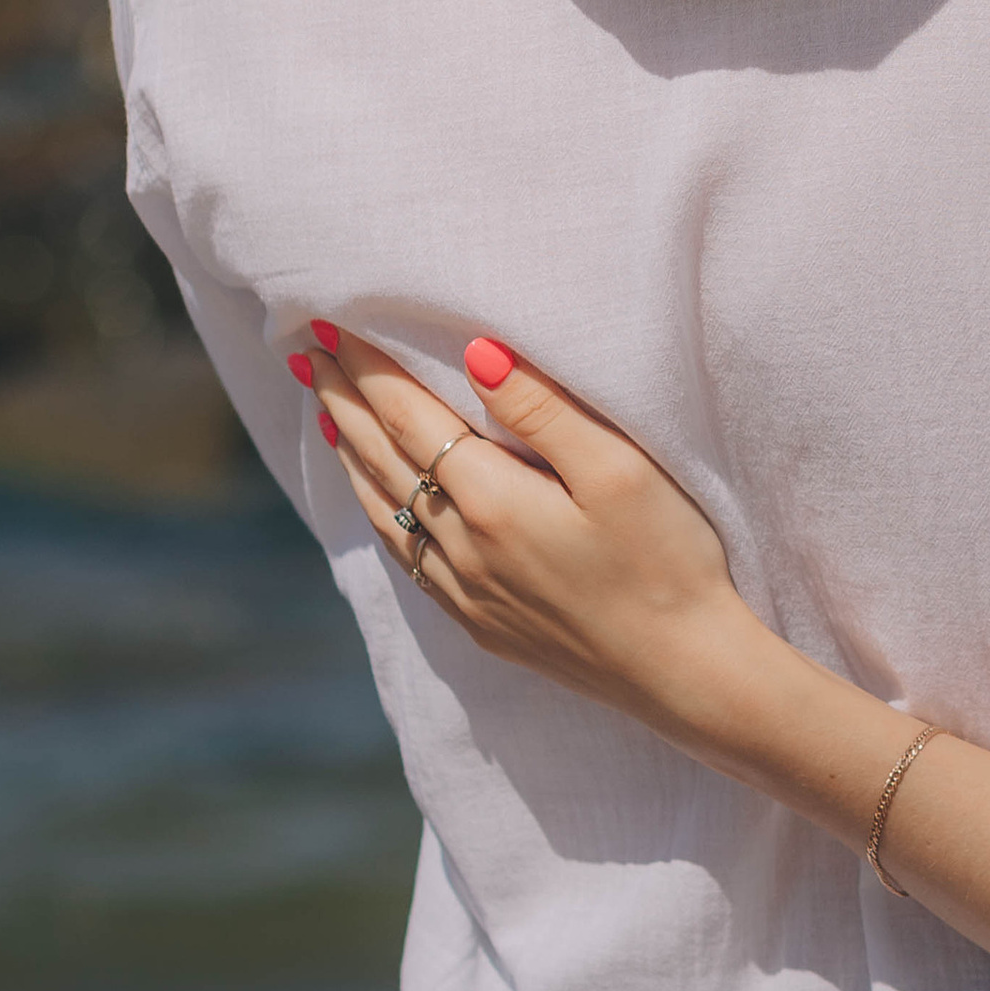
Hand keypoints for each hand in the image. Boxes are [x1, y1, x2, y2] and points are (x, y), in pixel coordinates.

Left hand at [297, 327, 746, 732]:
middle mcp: (461, 549)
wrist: (682, 669)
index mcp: (491, 502)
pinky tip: (379, 497)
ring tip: (326, 410)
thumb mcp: (619, 469)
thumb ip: (543, 409)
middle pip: (383, 459)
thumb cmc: (666, 558)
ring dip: (351, 453)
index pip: (410, 417)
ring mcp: (466, 592)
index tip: (333, 321)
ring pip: (385, 510)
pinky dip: (379, 510)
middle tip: (308, 349)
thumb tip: (475, 352)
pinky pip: (405, 556)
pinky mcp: (480, 621)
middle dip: (344, 399)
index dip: (369, 368)